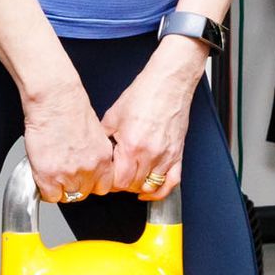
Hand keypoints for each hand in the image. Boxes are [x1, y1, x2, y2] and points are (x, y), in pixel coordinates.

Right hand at [21, 82, 115, 202]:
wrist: (55, 100)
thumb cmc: (71, 109)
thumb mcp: (95, 134)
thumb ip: (94, 154)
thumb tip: (88, 165)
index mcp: (104, 158)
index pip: (103, 187)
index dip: (90, 184)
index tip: (83, 181)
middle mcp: (90, 169)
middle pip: (84, 193)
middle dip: (74, 186)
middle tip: (64, 173)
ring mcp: (69, 173)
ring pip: (67, 196)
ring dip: (59, 187)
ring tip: (53, 171)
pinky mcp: (49, 175)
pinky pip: (50, 196)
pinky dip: (45, 189)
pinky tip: (44, 175)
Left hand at [99, 37, 204, 199]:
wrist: (168, 83)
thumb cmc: (144, 94)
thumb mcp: (113, 115)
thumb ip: (104, 137)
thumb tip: (97, 152)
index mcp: (131, 145)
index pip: (118, 181)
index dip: (110, 182)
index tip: (106, 176)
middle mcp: (150, 154)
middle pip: (133, 186)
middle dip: (122, 184)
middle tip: (116, 176)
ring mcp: (166, 156)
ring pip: (151, 187)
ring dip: (139, 187)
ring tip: (131, 179)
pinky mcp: (178, 154)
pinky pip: (172, 182)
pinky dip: (161, 191)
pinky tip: (150, 190)